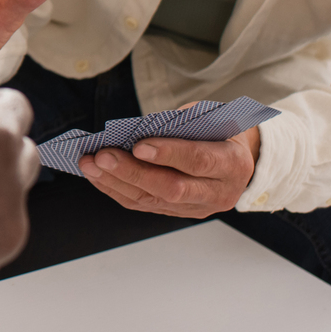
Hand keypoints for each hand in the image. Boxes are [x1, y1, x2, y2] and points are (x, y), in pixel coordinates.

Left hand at [80, 123, 260, 218]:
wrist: (241, 159)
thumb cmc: (220, 130)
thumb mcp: (211, 118)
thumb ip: (181, 124)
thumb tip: (137, 130)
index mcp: (232, 163)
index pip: (199, 161)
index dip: (168, 154)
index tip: (138, 146)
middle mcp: (218, 192)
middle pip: (172, 188)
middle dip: (133, 172)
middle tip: (102, 156)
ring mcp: (198, 207)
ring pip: (153, 200)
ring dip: (116, 182)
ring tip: (89, 164)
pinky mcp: (178, 213)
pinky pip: (143, 204)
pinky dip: (116, 189)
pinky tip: (96, 175)